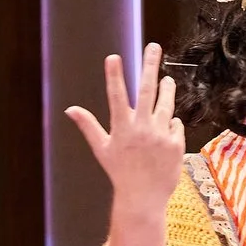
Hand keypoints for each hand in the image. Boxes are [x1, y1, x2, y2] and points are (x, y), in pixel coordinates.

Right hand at [66, 43, 182, 213]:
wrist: (143, 199)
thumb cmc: (119, 172)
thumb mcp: (101, 149)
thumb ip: (88, 126)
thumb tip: (70, 110)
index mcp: (122, 128)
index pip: (116, 96)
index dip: (114, 76)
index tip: (113, 57)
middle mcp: (142, 129)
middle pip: (147, 90)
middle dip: (150, 66)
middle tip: (153, 46)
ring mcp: (160, 135)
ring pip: (166, 103)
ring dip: (167, 89)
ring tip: (167, 80)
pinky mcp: (176, 144)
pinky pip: (175, 124)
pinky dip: (169, 124)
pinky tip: (163, 131)